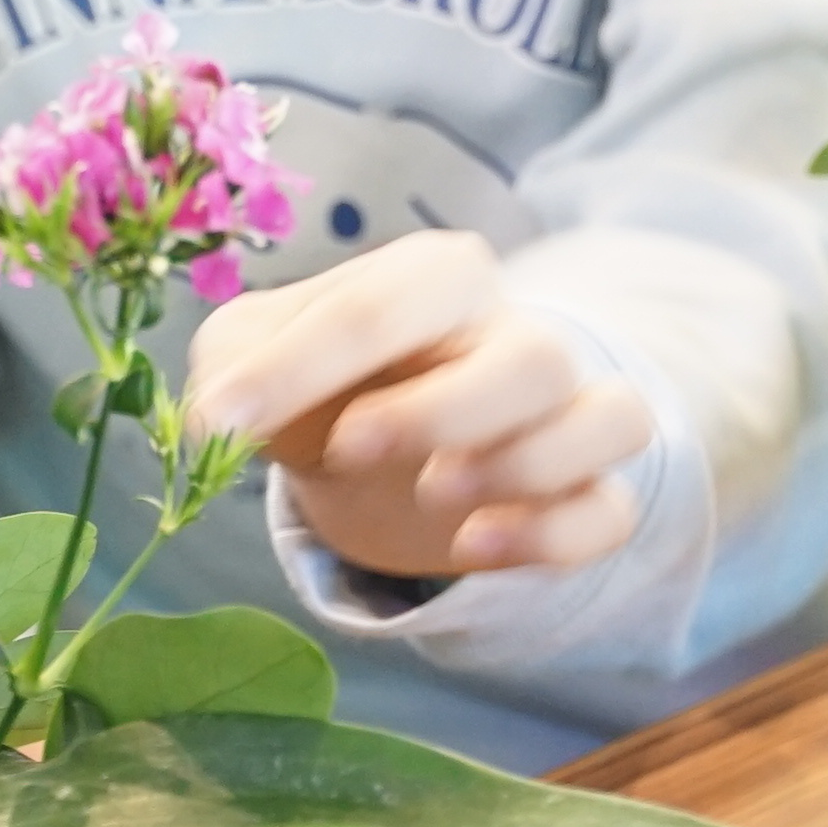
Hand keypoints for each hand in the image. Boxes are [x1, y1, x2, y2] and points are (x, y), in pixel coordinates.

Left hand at [183, 233, 653, 585]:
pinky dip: (553, 534)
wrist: (371, 445)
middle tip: (350, 449)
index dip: (303, 364)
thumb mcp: (254, 354)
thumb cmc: (319, 381)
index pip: (393, 302)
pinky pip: (611, 510)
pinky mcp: (581, 491)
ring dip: (522, 465)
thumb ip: (232, 368)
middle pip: (537, 357)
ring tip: (432, 493)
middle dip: (442, 411)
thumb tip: (216, 421)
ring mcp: (562, 414)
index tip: (224, 422)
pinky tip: (475, 547)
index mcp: (436, 279)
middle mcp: (515, 334)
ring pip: (608, 421)